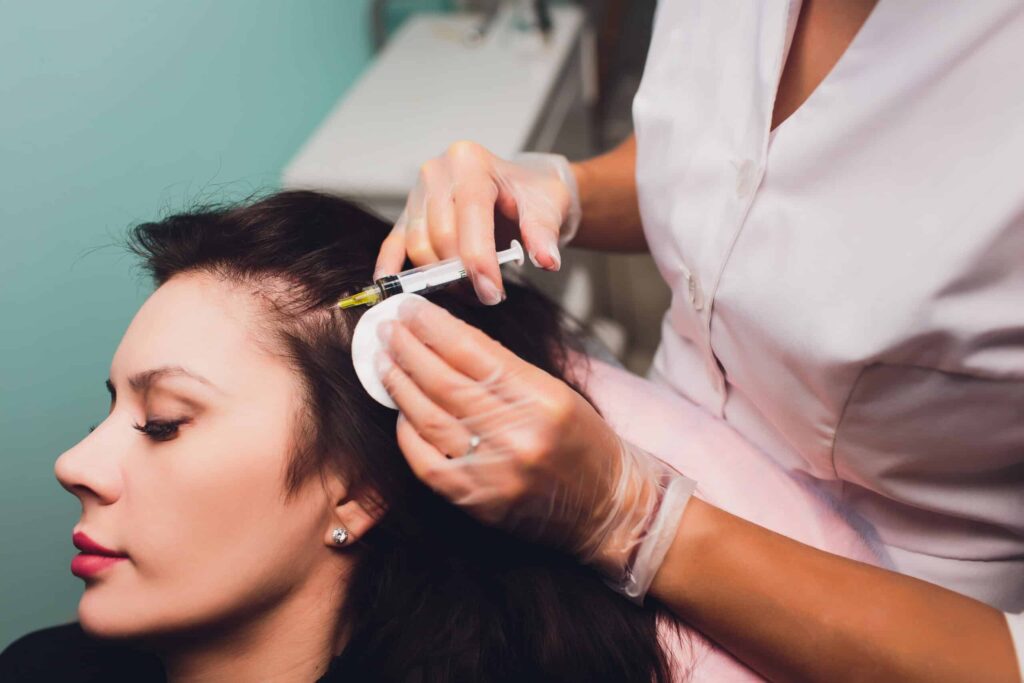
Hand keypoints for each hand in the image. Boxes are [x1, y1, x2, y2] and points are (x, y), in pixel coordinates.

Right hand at [375, 142, 581, 304]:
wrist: (518, 188)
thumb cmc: (530, 193)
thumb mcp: (546, 206)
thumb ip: (544, 232)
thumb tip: (546, 259)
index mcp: (471, 162)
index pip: (471, 215)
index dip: (480, 259)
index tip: (493, 292)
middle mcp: (438, 172)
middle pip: (441, 234)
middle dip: (463, 273)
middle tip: (489, 295)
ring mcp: (418, 193)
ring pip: (419, 245)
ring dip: (441, 277)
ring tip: (470, 290)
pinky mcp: (408, 215)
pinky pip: (395, 243)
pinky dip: (393, 266)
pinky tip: (393, 286)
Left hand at [376, 297, 695, 601]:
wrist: (607, 506)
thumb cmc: (582, 442)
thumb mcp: (554, 391)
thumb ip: (502, 368)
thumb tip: (444, 339)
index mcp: (542, 399)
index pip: (473, 351)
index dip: (434, 326)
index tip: (411, 309)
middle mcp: (517, 435)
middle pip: (444, 381)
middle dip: (408, 349)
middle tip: (387, 328)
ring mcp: (493, 471)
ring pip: (428, 417)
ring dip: (399, 384)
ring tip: (384, 361)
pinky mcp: (475, 500)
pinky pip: (425, 460)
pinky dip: (406, 431)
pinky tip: (400, 409)